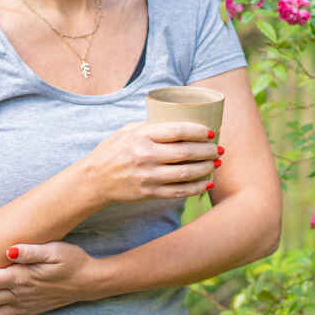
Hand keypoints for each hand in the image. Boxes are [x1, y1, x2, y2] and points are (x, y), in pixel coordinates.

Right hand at [78, 120, 220, 204]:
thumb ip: (152, 126)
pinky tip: (206, 182)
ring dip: (205, 168)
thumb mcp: (128, 130)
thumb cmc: (113, 150)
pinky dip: (196, 188)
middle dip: (207, 151)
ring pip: (185, 173)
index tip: (210, 132)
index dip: (198, 131)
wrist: (94, 179)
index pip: (177, 131)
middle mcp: (145, 156)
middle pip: (185, 152)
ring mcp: (147, 176)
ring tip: (216, 163)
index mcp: (141, 136)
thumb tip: (182, 121)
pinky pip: (178, 191)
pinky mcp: (148, 193)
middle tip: (219, 149)